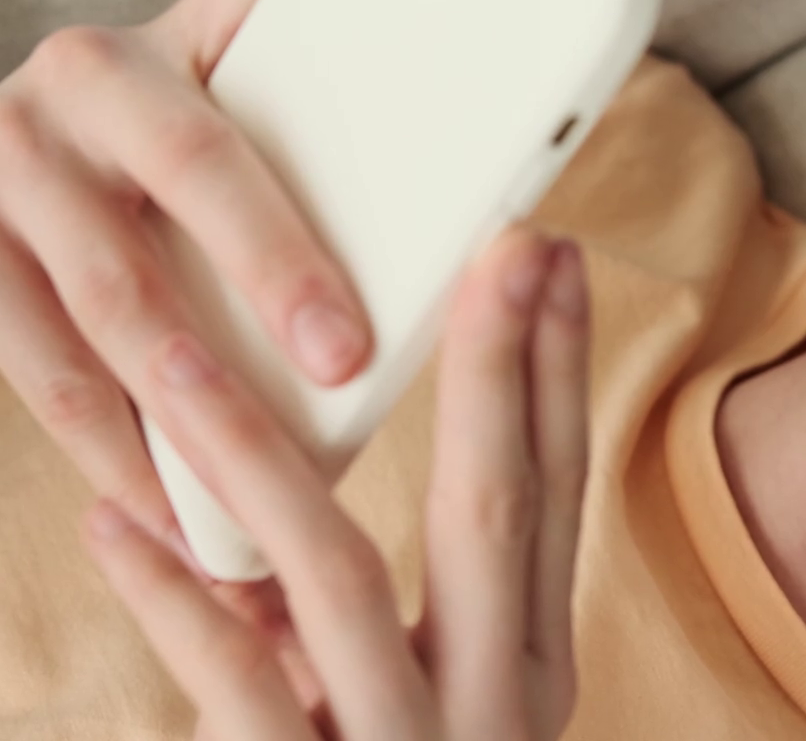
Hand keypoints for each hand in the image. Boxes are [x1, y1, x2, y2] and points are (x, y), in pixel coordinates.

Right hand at [0, 0, 405, 551]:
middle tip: (342, 353)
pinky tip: (171, 499)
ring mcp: (6, 164)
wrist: (50, 160)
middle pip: (193, 168)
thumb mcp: (272, 68)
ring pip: (106, 292)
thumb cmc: (212, 134)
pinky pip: (36, 363)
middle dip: (272, 267)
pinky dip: (112, 443)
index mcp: (190, 13)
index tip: (422, 112)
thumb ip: (351, 30)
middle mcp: (80, 72)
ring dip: (189, 396)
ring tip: (266, 477)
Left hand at [81, 228, 590, 740]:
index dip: (558, 371)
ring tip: (190, 358)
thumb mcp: (401, 710)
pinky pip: (232, 676)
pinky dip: (170, 597)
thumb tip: (269, 529)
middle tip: (501, 245)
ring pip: (340, 571)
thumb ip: (352, 624)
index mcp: (533, 672)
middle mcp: (494, 708)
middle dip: (497, 364)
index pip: (556, 493)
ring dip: (261, 450)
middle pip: (497, 508)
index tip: (553, 260)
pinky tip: (114, 527)